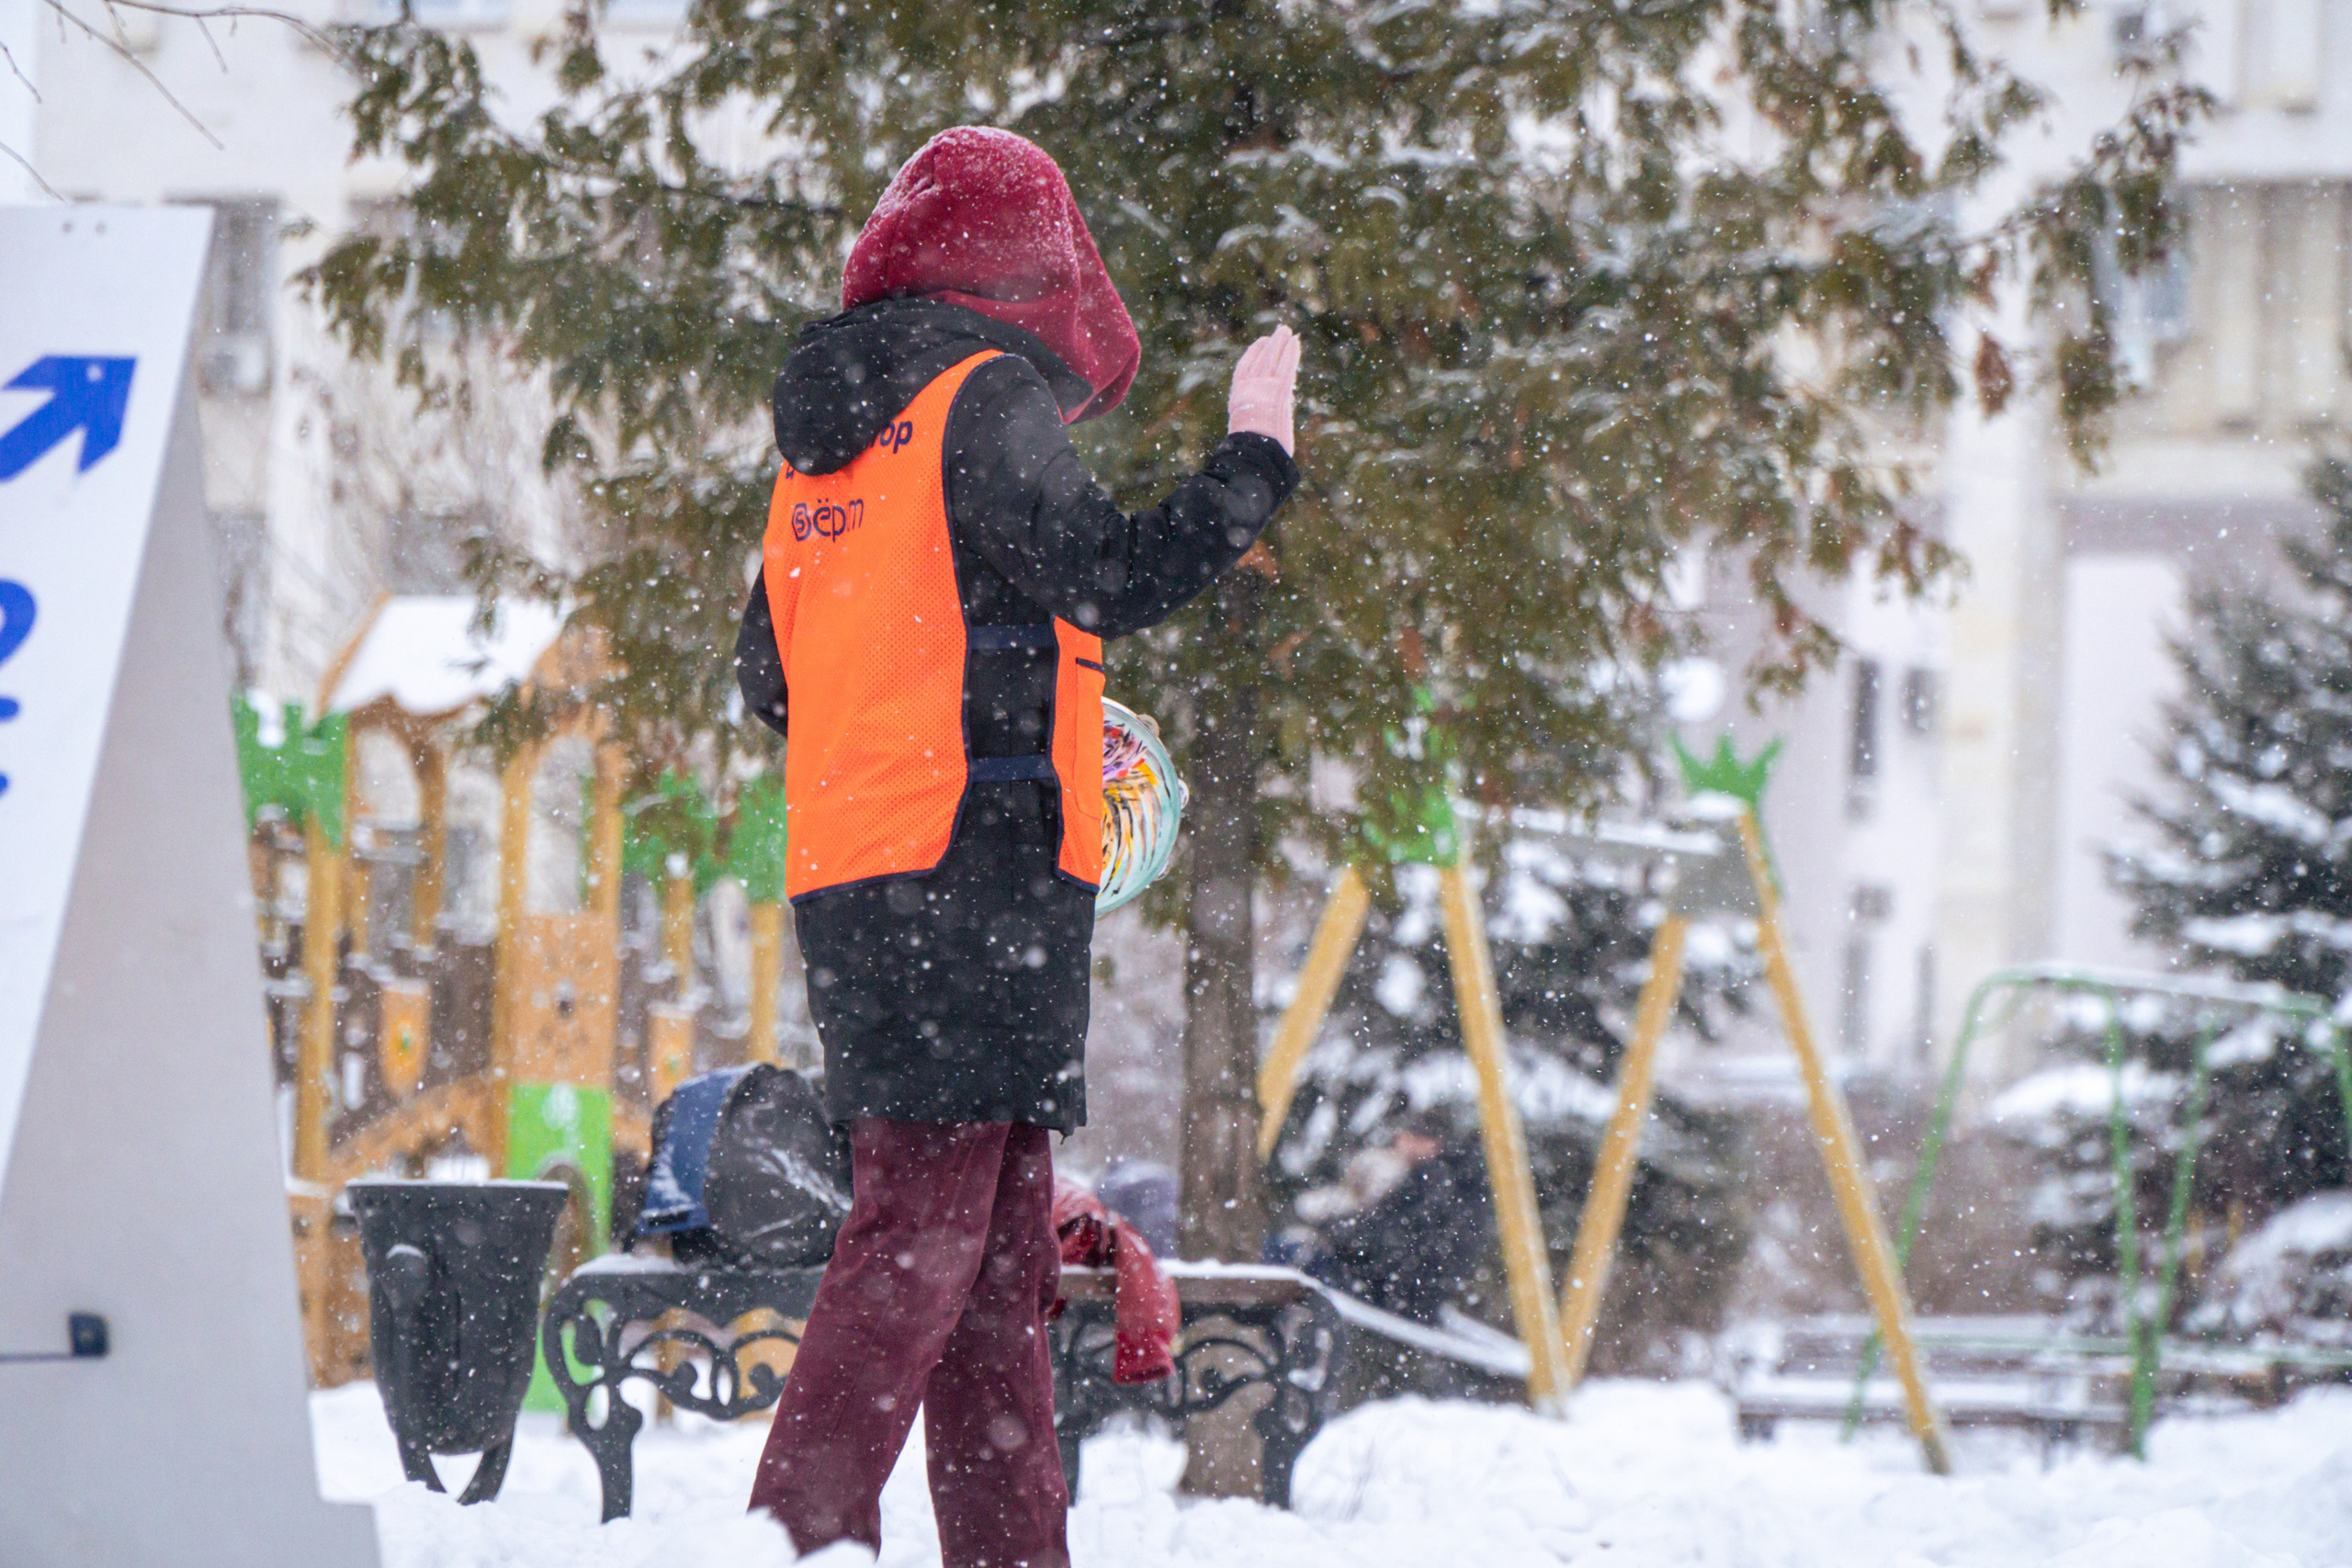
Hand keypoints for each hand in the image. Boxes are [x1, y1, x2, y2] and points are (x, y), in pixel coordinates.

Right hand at [1227, 325, 1300, 455]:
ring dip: (1280, 343)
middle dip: (1270, 345)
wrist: (1253, 453)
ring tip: (1286, 330)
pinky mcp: (1280, 390)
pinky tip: (1295, 341)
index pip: (1244, 370)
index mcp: (1238, 399)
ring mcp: (1264, 388)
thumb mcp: (1247, 434)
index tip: (1260, 343)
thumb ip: (1255, 424)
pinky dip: (1291, 353)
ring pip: (1273, 359)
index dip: (1253, 354)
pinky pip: (1286, 367)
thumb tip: (1263, 434)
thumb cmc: (1250, 452)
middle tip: (1278, 332)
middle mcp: (1249, 389)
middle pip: (1260, 360)